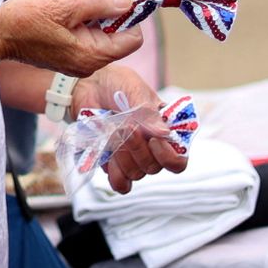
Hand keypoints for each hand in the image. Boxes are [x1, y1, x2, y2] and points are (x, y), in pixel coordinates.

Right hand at [0, 0, 142, 77]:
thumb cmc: (26, 20)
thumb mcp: (65, 6)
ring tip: (77, 2)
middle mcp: (89, 64)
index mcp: (92, 55)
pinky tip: (69, 12)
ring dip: (97, 16)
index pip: (133, 38)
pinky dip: (85, 23)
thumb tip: (129, 3)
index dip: (130, 16)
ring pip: (103, 36)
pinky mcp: (68, 57)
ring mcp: (78, 62)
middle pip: (119, 37)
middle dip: (112, 13)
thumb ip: (100, 4)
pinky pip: (88, 39)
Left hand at [74, 65, 188, 193]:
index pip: (178, 160)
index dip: (169, 157)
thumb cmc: (117, 84)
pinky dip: (115, 175)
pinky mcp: (112, 162)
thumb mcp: (135, 90)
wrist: (89, 85)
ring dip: (123, 156)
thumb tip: (164, 134)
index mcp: (165, 131)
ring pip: (135, 174)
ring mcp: (131, 157)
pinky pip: (120, 183)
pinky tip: (108, 160)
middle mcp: (151, 148)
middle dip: (138, 150)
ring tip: (112, 133)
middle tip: (125, 127)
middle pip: (153, 167)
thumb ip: (148, 113)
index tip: (154, 141)